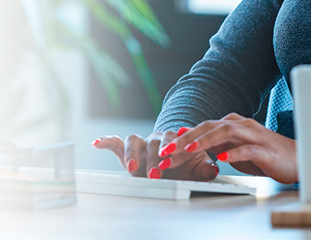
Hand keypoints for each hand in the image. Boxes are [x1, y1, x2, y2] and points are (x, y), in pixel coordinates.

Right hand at [92, 130, 217, 181]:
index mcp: (175, 139)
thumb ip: (204, 168)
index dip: (172, 152)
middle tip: (156, 172)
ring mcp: (142, 143)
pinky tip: (98, 143)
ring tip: (132, 167)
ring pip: (135, 141)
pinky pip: (116, 141)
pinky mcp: (127, 149)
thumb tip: (212, 169)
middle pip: (154, 143)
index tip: (171, 163)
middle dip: (154, 157)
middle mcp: (157, 138)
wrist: (173, 161)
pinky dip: (107, 141)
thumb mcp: (196, 167)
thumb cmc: (184, 164)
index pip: (174, 141)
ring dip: (133, 154)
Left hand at [160, 113, 297, 184]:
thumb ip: (217, 143)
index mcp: (234, 124)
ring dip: (205, 140)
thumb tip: (191, 140)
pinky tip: (220, 159)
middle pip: (210, 126)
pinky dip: (232, 153)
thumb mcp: (236, 148)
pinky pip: (247, 149)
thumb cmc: (266, 154)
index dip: (183, 137)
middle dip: (187, 138)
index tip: (165, 149)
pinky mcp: (265, 149)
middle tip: (168, 149)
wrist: (296, 159)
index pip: (203, 127)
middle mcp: (242, 125)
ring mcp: (254, 135)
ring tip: (189, 150)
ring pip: (226, 132)